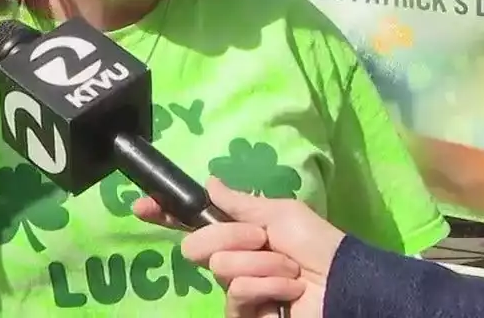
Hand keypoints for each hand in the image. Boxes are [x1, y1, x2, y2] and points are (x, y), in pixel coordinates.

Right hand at [133, 178, 344, 317]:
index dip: (164, 214)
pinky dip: (266, 284)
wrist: (342, 282)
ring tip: (288, 269)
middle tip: (262, 239)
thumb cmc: (317, 244)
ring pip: (218, 267)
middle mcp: (230, 259)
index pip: (191, 222)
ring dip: (260, 263)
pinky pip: (236, 292)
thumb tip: (208, 180)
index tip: (140, 206)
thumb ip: (238, 202)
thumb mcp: (279, 212)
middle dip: (231, 238)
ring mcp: (236, 288)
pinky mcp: (243, 314)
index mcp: (236, 233)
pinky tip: (287, 289)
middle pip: (196, 244)